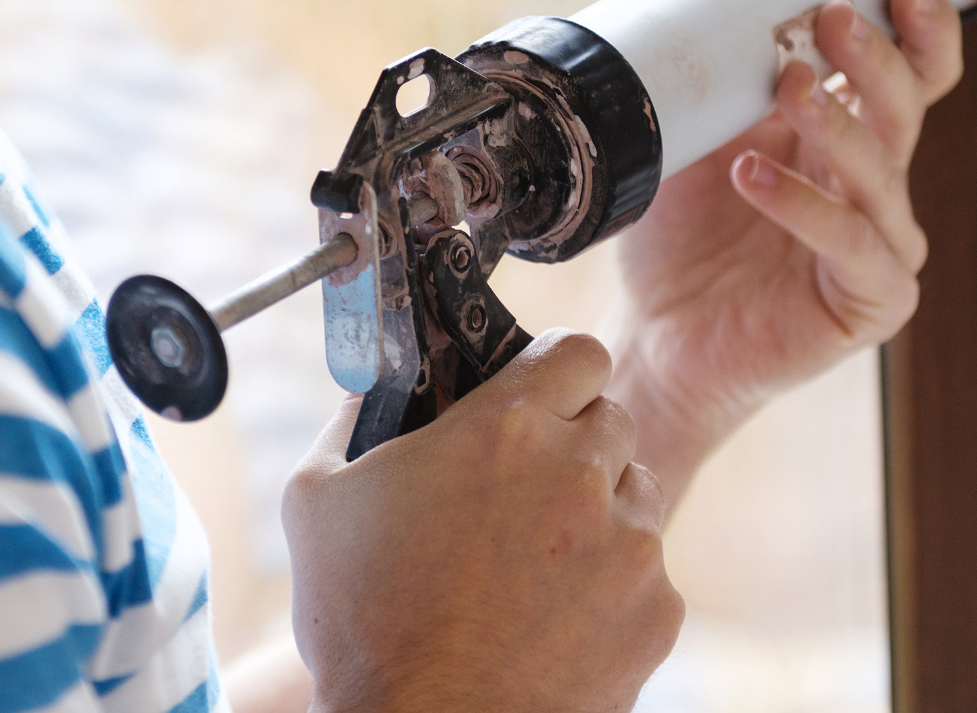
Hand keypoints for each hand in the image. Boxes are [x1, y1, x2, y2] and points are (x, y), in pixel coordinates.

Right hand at [284, 330, 683, 712]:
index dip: (556, 372)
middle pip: (611, 419)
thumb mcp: (318, 499)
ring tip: (535, 565)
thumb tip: (371, 381)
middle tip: (523, 491)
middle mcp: (580, 474)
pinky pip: (650, 574)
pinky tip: (554, 620)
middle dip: (574, 444)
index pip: (577, 351)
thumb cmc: (361, 625)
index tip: (536, 399)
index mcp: (505, 429)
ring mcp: (630, 546)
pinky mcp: (658, 613)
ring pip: (637, 494)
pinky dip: (613, 589)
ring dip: (599, 513)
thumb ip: (350, 417)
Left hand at [604, 0, 963, 499]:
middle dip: (875, 57)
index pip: (915, 75)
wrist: (658, 333)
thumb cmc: (680, 235)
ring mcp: (881, 245)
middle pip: (905, 109)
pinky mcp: (872, 300)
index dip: (923, 31)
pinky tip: (755, 175)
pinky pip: (850, 243)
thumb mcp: (691, 139)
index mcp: (850, 138)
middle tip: (835, 16)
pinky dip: (804, 204)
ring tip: (790, 85)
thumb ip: (713, 74)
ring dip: (838, 121)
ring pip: (882, 170)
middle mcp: (877, 187)